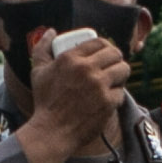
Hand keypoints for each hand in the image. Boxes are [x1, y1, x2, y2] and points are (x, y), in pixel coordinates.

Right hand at [12, 26, 131, 162]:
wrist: (52, 132)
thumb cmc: (45, 102)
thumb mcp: (38, 72)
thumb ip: (42, 48)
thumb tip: (50, 31)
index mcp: (70, 58)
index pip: (99, 42)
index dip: (106, 46)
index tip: (105, 54)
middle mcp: (86, 69)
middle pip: (115, 53)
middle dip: (116, 59)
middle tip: (113, 66)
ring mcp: (99, 86)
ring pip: (123, 70)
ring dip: (121, 75)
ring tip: (115, 80)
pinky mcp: (108, 102)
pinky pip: (121, 92)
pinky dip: (117, 96)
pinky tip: (109, 99)